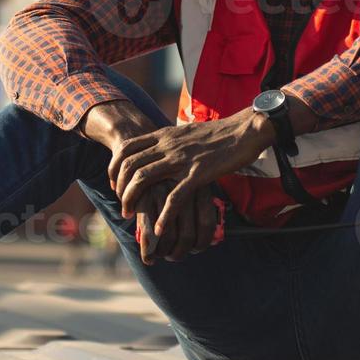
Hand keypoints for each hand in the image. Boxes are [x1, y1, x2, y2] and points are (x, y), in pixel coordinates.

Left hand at [110, 111, 273, 249]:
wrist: (244, 130)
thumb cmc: (217, 133)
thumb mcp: (185, 132)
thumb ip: (169, 141)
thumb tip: (157, 149)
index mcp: (163, 135)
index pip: (126, 149)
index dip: (115, 168)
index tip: (115, 185)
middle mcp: (167, 146)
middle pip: (129, 166)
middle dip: (120, 189)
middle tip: (123, 206)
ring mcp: (181, 159)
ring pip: (144, 179)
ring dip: (133, 200)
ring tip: (131, 216)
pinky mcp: (198, 174)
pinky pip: (175, 197)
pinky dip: (164, 215)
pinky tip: (159, 229)